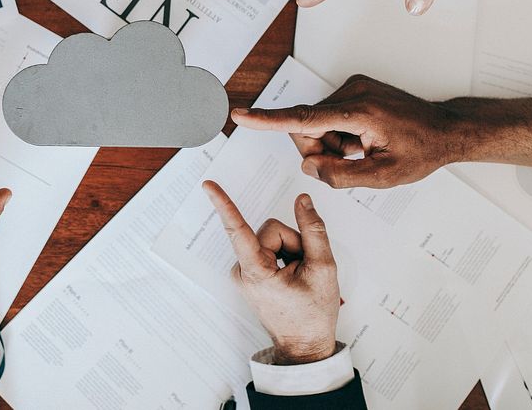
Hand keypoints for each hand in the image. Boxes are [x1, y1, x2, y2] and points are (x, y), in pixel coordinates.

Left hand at [203, 181, 338, 363]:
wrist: (304, 345)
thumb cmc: (313, 314)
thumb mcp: (323, 269)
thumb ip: (313, 230)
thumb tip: (303, 201)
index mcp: (256, 271)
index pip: (238, 230)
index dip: (224, 204)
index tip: (208, 186)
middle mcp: (242, 270)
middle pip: (271, 230)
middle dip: (293, 242)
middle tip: (305, 268)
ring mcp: (244, 272)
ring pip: (271, 238)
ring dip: (290, 251)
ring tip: (298, 276)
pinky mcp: (248, 271)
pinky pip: (268, 248)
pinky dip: (284, 256)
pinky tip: (291, 275)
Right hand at [232, 75, 456, 188]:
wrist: (445, 129)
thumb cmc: (421, 151)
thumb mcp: (384, 176)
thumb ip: (342, 175)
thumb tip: (309, 166)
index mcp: (360, 113)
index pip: (303, 119)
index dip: (268, 120)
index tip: (241, 114)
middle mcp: (352, 93)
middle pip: (307, 127)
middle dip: (320, 149)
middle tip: (352, 161)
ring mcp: (353, 88)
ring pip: (317, 124)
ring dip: (333, 144)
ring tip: (363, 150)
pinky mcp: (354, 89)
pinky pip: (328, 117)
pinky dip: (340, 134)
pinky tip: (363, 140)